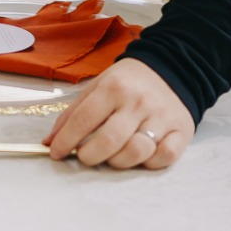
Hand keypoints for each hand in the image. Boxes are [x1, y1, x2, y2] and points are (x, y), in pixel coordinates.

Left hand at [44, 58, 193, 169]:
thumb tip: (50, 142)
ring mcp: (161, 117)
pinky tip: (141, 156)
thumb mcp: (98, 86)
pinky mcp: (180, 131)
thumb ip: (73, 113)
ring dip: (118, 162)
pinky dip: (149, 163)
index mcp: (114, 87)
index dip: (66, 141)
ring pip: (136, 152)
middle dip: (90, 156)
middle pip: (109, 141)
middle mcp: (137, 102)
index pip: (83, 120)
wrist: (172, 68)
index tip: (56, 154)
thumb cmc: (129, 82)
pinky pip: (163, 157)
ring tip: (112, 156)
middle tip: (85, 157)